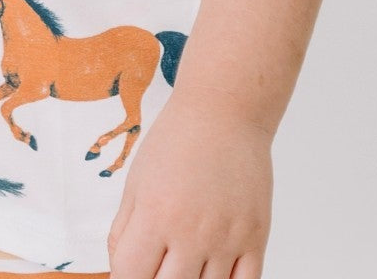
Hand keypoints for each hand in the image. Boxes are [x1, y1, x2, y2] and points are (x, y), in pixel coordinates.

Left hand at [107, 87, 272, 278]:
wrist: (223, 114)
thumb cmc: (175, 142)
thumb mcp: (136, 182)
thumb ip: (123, 231)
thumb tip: (120, 272)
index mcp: (155, 214)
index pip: (131, 277)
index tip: (130, 272)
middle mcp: (191, 232)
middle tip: (157, 265)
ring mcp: (227, 238)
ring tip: (183, 263)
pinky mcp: (256, 238)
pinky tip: (211, 273)